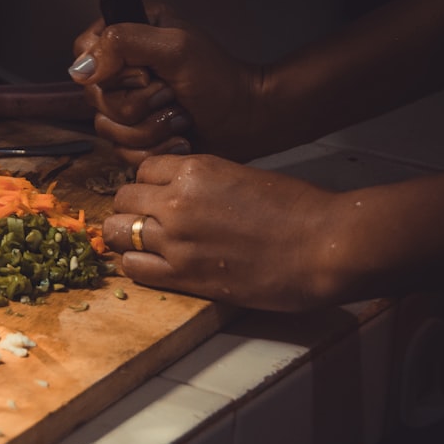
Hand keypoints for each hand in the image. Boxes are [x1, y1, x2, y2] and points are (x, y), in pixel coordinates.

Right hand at [69, 4, 267, 163]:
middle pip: (94, 97)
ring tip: (180, 117)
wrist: (247, 120)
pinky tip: (179, 139)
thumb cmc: (220, 80)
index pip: (83, 52)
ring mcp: (126, 106)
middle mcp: (122, 71)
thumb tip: (81, 68)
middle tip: (172, 94)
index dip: (109, 71)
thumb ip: (124, 44)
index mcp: (128, 38)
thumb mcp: (175, 48)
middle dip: (139, 104)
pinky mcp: (134, 137)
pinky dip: (155, 150)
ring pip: (107, 129)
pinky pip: (122, 153)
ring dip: (150, 129)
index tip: (145, 73)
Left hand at [103, 154, 343, 311]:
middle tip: (149, 222)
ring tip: (147, 245)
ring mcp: (176, 238)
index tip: (158, 197)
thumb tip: (188, 194)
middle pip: (123, 200)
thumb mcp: (243, 176)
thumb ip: (206, 182)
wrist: (325, 245)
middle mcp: (176, 200)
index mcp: (194, 169)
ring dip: (129, 238)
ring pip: (119, 233)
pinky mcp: (184, 275)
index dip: (149, 185)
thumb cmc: (299, 209)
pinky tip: (155, 266)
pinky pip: (133, 267)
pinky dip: (137, 265)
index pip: (143, 170)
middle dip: (132, 209)